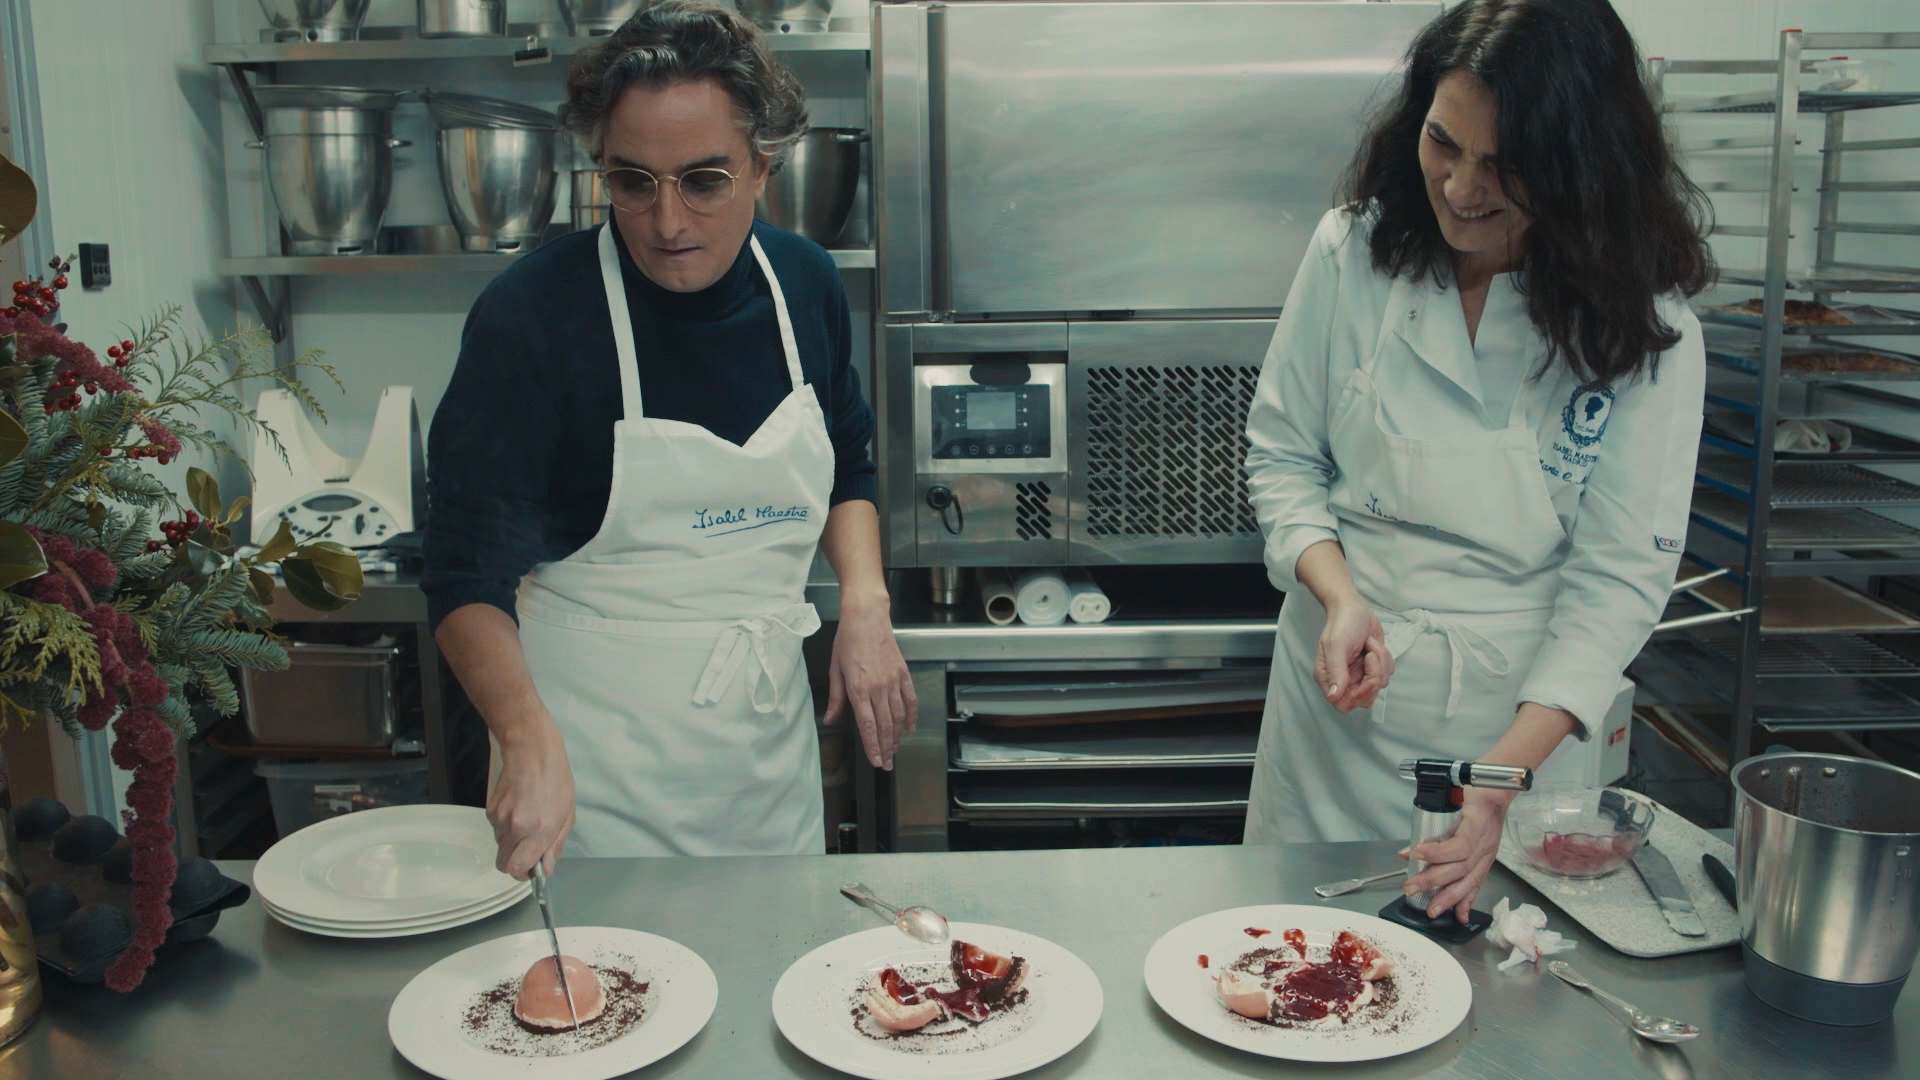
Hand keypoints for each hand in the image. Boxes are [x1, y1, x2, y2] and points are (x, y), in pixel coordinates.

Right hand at [487, 716, 574, 880]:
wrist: (532, 751)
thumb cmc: (556, 780)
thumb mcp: (568, 815)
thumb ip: (555, 846)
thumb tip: (545, 869)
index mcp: (537, 831)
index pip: (517, 869)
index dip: (524, 875)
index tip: (532, 869)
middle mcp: (515, 828)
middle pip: (503, 864)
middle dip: (515, 863)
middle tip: (528, 851)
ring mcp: (499, 818)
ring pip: (500, 845)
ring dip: (512, 842)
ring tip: (527, 820)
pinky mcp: (489, 808)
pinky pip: (496, 828)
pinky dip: (506, 826)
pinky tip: (518, 808)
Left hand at [825, 596, 916, 770]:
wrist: (867, 617)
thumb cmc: (847, 640)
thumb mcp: (835, 669)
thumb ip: (836, 698)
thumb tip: (831, 720)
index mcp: (858, 688)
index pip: (867, 726)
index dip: (872, 746)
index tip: (876, 761)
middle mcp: (878, 688)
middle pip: (885, 725)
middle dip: (886, 748)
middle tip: (887, 764)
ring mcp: (893, 681)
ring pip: (898, 716)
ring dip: (897, 736)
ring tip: (895, 751)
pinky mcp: (903, 674)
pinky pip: (910, 699)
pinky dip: (912, 716)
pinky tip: (909, 728)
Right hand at [1316, 599, 1391, 711]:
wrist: (1353, 608)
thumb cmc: (1342, 624)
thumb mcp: (1336, 645)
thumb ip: (1335, 671)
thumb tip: (1333, 696)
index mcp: (1329, 678)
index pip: (1343, 704)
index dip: (1359, 696)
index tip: (1367, 678)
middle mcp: (1344, 680)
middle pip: (1365, 699)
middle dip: (1374, 677)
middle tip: (1371, 656)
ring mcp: (1360, 675)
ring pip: (1379, 685)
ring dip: (1380, 663)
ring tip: (1370, 645)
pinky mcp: (1374, 668)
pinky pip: (1387, 674)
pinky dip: (1385, 658)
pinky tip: (1374, 645)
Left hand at [1404, 787, 1512, 921]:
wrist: (1497, 795)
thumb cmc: (1473, 793)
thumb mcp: (1451, 800)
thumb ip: (1430, 827)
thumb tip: (1405, 853)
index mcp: (1478, 824)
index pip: (1461, 845)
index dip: (1438, 852)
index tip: (1416, 854)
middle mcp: (1486, 843)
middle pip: (1461, 868)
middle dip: (1434, 881)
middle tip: (1411, 888)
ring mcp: (1488, 855)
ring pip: (1470, 880)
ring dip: (1449, 898)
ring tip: (1432, 910)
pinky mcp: (1486, 863)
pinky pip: (1477, 884)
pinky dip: (1467, 902)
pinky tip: (1460, 916)